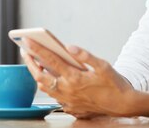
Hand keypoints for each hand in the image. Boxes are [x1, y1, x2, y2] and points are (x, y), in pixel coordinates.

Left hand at [21, 38, 135, 117]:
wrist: (123, 106)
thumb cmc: (114, 84)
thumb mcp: (103, 65)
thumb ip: (85, 55)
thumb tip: (69, 46)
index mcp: (75, 78)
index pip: (50, 60)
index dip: (37, 49)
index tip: (27, 40)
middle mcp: (68, 91)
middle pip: (40, 76)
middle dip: (30, 62)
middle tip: (25, 51)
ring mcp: (68, 101)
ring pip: (45, 88)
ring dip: (38, 74)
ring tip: (35, 62)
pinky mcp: (71, 107)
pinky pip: (54, 95)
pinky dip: (49, 85)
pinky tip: (51, 77)